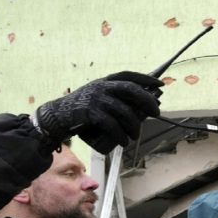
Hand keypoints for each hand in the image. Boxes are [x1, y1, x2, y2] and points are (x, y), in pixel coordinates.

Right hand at [36, 71, 162, 153]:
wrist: (58, 116)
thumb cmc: (83, 109)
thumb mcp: (98, 97)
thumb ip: (114, 98)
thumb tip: (141, 107)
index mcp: (105, 81)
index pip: (128, 75)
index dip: (145, 78)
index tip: (159, 83)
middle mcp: (101, 87)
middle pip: (130, 90)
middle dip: (147, 101)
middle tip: (156, 112)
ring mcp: (96, 98)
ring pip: (124, 110)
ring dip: (134, 125)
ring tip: (136, 136)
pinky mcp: (90, 112)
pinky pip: (111, 124)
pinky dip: (120, 134)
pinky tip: (124, 141)